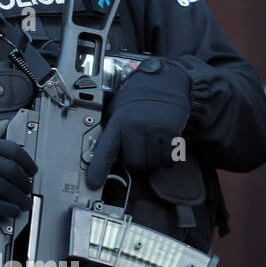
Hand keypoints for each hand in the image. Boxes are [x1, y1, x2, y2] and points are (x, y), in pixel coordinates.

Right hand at [0, 125, 36, 218]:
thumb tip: (0, 126)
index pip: (14, 151)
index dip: (27, 162)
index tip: (31, 169)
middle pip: (13, 171)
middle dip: (24, 182)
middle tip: (27, 188)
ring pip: (5, 189)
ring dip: (18, 198)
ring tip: (23, 203)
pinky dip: (4, 208)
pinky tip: (10, 211)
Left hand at [86, 57, 190, 187]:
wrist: (165, 82)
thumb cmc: (138, 98)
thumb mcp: (118, 110)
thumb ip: (113, 132)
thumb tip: (106, 157)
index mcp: (118, 122)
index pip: (105, 150)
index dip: (98, 169)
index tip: (94, 183)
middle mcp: (135, 126)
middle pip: (135, 165)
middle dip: (137, 166)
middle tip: (139, 154)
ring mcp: (155, 129)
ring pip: (153, 164)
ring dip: (153, 162)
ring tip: (151, 146)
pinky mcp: (172, 132)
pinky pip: (169, 159)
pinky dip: (167, 159)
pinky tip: (163, 146)